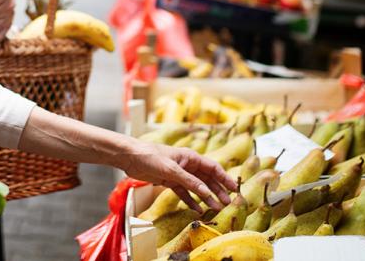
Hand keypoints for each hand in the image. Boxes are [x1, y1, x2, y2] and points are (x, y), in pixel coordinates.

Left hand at [122, 141, 236, 211]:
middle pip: (207, 179)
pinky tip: (198, 210)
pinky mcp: (169, 181)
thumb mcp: (171, 169)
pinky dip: (191, 201)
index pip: (212, 168)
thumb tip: (207, 192)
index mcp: (190, 157)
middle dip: (218, 191)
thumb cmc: (150, 156)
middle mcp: (187, 165)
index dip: (224, 178)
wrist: (130, 157)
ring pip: (197, 187)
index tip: (234, 189)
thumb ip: (189, 181)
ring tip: (215, 209)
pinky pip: (184, 192)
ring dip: (206, 197)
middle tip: (228, 203)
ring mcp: (178, 173)